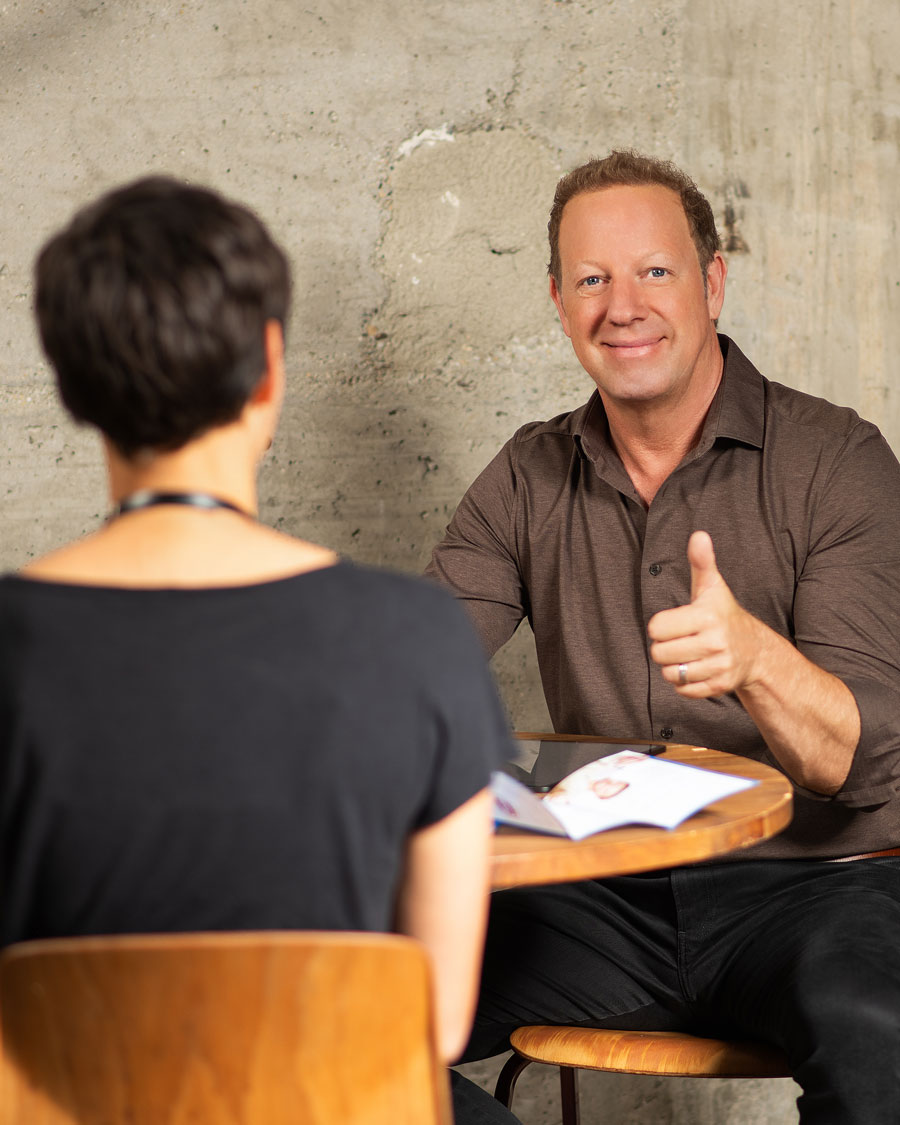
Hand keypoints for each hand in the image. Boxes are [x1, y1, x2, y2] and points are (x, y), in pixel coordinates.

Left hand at [647, 531, 763, 697]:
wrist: (755, 650)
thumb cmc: (723, 615)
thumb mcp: (711, 587)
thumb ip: (701, 563)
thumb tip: (699, 535)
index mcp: (706, 616)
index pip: (656, 628)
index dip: (661, 626)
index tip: (677, 622)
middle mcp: (715, 642)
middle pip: (660, 653)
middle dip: (665, 648)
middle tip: (682, 640)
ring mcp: (719, 666)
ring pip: (670, 674)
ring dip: (674, 666)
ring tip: (688, 655)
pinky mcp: (719, 686)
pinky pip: (683, 690)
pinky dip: (684, 683)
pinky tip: (697, 669)